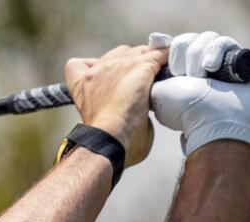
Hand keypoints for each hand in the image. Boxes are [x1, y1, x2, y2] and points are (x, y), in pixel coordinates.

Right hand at [65, 44, 166, 166]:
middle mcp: (97, 70)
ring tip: (158, 76)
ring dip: (149, 61)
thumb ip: (108, 105)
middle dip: (129, 63)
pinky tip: (172, 67)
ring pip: (140, 51)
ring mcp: (119, 66)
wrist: (111, 138)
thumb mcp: (95, 118)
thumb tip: (129, 110)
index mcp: (81, 85)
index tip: (106, 76)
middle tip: (140, 81)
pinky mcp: (140, 66)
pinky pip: (160, 54)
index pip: (76, 64)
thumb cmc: (105, 141)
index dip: (94, 66)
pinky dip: (167, 59)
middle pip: (117, 54)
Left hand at [147, 31, 249, 159]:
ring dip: (198, 54)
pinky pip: (225, 42)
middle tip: (184, 75)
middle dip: (183, 53)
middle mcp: (197, 67)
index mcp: (177, 74)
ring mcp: (218, 63)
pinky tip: (211, 66)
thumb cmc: (186, 110)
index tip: (162, 52)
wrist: (216, 120)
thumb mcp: (158, 93)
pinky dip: (216, 50)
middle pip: (188, 40)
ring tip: (201, 75)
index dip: (167, 47)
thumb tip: (154, 55)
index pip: (171, 46)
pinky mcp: (237, 60)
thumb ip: (154, 73)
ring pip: (205, 38)